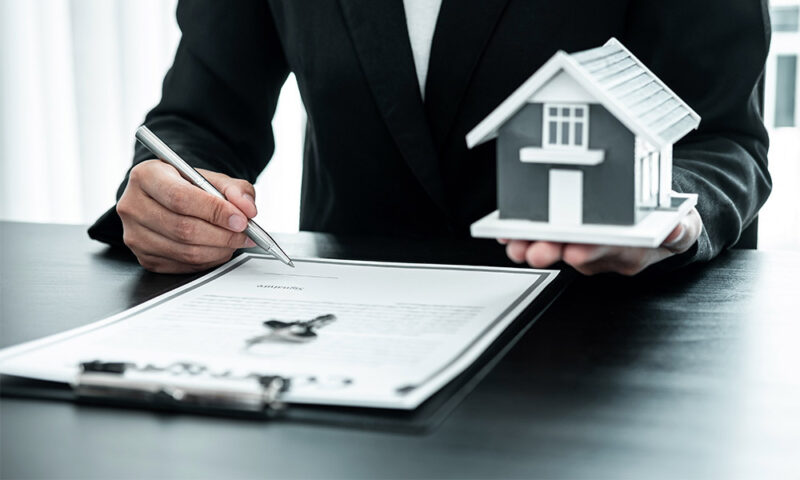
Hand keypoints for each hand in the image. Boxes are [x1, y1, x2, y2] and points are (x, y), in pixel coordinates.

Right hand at [117, 159, 257, 272]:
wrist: (165, 199)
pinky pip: (184, 265)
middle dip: (223, 234)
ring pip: (185, 251)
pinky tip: (219, 248)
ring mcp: (135, 235)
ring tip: (235, 240)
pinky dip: (209, 260)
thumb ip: (234, 189)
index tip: (241, 219)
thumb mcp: (211, 178)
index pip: (180, 198)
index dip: (215, 211)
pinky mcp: (144, 258)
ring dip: (219, 249)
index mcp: (146, 176)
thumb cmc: (187, 186)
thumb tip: (247, 209)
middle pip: (183, 229)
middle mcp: (133, 206)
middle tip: (245, 233)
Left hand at [500, 208, 702, 275]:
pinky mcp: (572, 243)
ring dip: (534, 246)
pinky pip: (547, 242)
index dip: (591, 252)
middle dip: (554, 251)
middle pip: (578, 255)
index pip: (612, 252)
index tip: (574, 252)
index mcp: (634, 249)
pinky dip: (526, 236)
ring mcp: (588, 252)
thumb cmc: (667, 221)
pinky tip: (508, 235)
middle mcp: (607, 255)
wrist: (661, 223)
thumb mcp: (683, 223)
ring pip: (558, 251)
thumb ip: (681, 227)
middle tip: (533, 250)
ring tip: (515, 244)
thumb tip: (677, 229)